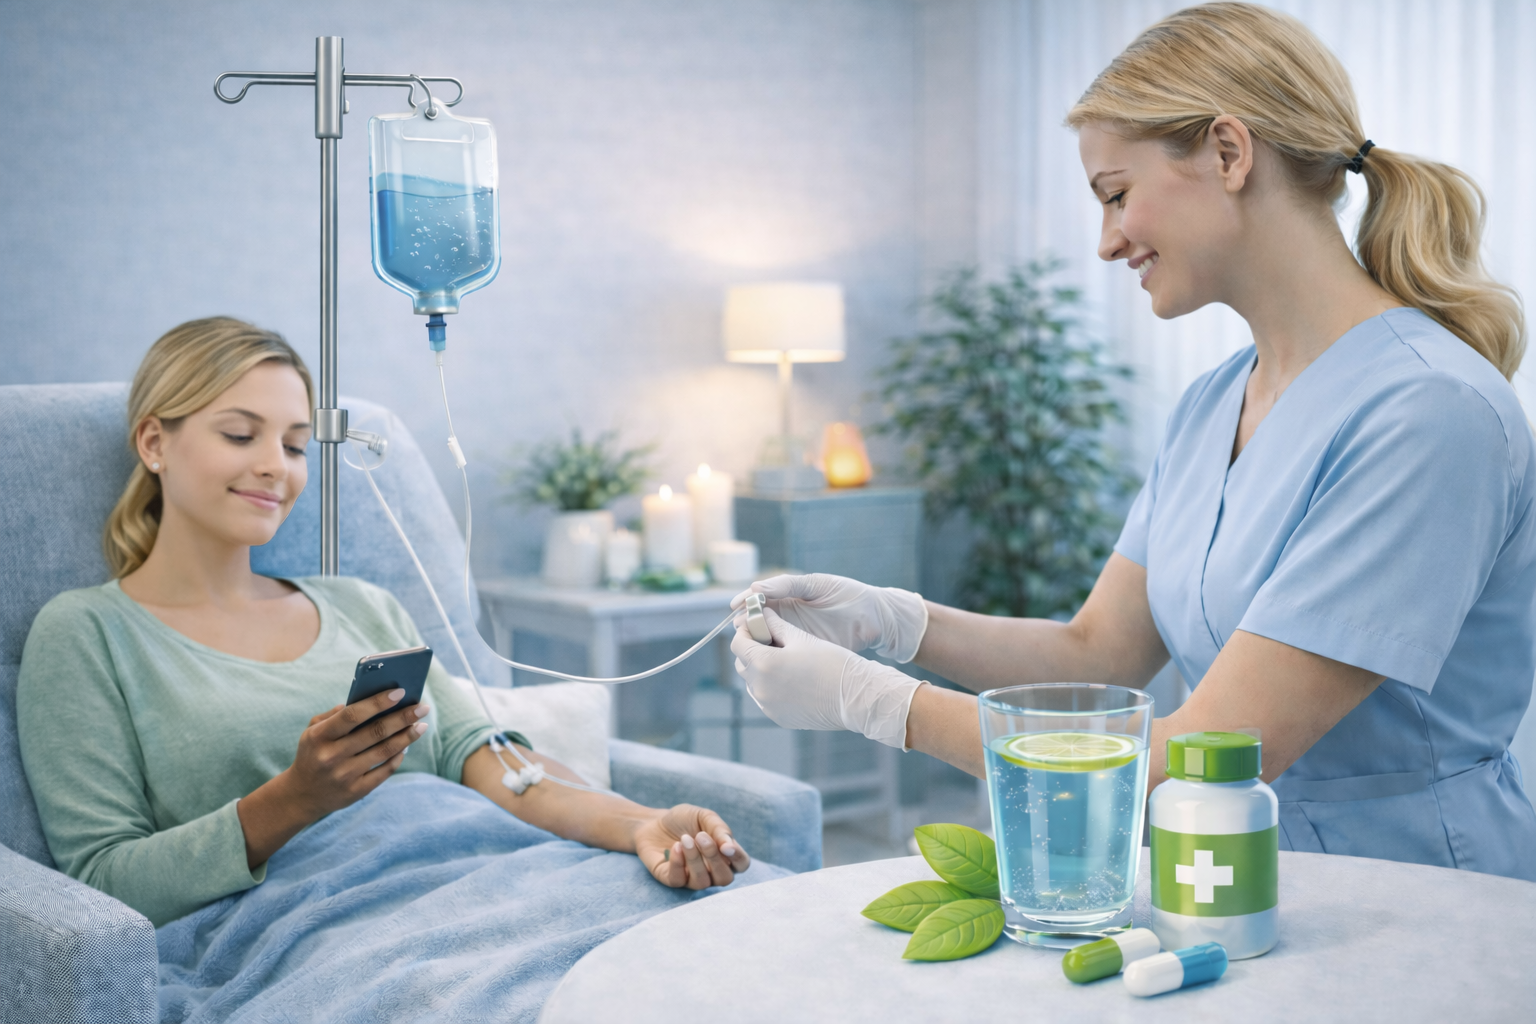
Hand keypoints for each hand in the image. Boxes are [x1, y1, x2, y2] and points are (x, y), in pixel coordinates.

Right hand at [282, 688, 431, 817]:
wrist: (301, 795)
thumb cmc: (313, 753)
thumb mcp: (313, 731)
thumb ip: (336, 714)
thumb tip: (368, 700)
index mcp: (319, 736)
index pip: (352, 715)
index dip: (378, 702)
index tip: (401, 692)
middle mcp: (331, 756)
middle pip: (375, 732)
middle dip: (403, 717)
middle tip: (423, 707)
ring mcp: (344, 776)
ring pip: (384, 751)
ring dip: (407, 736)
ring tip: (421, 725)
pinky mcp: (355, 792)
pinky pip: (384, 771)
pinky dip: (398, 757)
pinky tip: (407, 746)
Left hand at [634, 804, 750, 889]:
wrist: (653, 821)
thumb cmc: (683, 820)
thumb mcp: (704, 816)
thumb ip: (720, 829)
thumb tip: (729, 847)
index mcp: (724, 855)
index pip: (741, 864)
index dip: (737, 858)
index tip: (726, 846)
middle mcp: (712, 871)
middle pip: (725, 878)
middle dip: (713, 858)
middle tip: (700, 836)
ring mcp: (692, 878)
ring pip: (702, 882)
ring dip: (694, 859)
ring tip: (685, 838)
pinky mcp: (673, 880)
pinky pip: (679, 880)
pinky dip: (678, 863)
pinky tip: (675, 847)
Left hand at [731, 605, 925, 748]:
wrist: (855, 697)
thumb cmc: (832, 662)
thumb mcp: (802, 638)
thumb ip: (776, 625)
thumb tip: (761, 614)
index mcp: (764, 664)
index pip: (738, 644)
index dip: (745, 632)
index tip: (757, 626)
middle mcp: (760, 688)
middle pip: (743, 664)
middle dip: (752, 650)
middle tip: (771, 641)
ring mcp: (768, 706)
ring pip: (752, 682)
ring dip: (760, 669)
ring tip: (783, 660)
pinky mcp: (778, 717)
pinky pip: (764, 698)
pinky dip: (770, 687)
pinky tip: (790, 679)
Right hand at [732, 573, 928, 661]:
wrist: (875, 617)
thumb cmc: (847, 593)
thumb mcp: (816, 585)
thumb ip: (787, 585)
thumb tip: (756, 588)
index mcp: (786, 599)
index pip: (756, 602)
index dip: (744, 605)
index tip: (734, 608)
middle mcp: (786, 620)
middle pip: (757, 625)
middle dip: (746, 627)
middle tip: (740, 630)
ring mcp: (795, 639)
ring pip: (767, 645)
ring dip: (757, 646)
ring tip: (750, 645)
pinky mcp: (805, 656)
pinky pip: (784, 660)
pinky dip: (774, 661)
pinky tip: (767, 662)